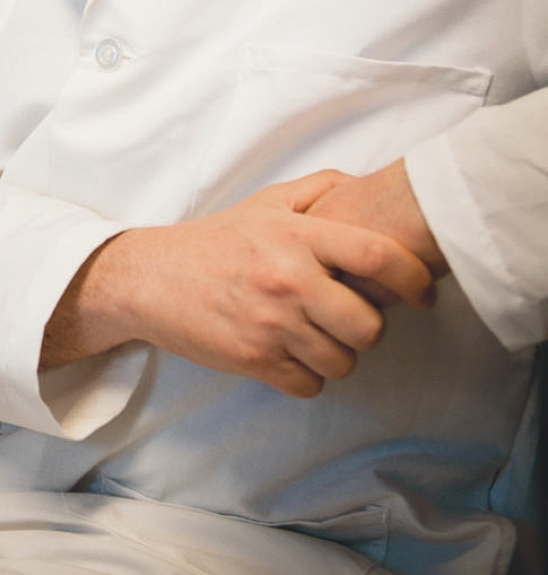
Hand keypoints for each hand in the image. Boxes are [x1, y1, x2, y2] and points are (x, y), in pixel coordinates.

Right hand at [40, 170, 436, 397]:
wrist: (149, 278)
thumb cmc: (215, 240)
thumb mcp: (266, 201)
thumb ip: (321, 188)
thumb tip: (369, 188)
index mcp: (297, 235)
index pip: (380, 257)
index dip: (415, 278)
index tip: (424, 292)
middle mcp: (288, 279)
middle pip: (369, 326)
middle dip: (366, 327)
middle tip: (346, 315)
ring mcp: (271, 324)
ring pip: (343, 362)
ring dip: (335, 354)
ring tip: (311, 333)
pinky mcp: (254, 361)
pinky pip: (311, 386)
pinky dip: (305, 376)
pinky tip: (286, 352)